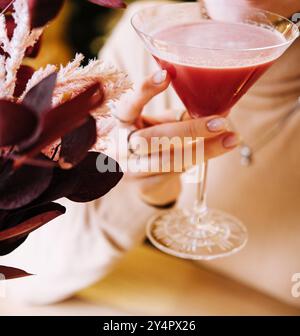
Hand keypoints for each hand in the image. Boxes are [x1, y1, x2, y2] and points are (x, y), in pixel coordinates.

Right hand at [111, 70, 239, 206]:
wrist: (141, 178)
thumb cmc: (152, 143)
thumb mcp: (159, 125)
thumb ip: (177, 117)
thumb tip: (216, 108)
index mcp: (122, 124)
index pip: (128, 106)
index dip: (144, 91)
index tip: (166, 75)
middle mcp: (121, 147)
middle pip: (153, 138)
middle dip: (189, 130)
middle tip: (220, 122)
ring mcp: (130, 169)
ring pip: (168, 159)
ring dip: (202, 149)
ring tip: (231, 139)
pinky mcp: (143, 186)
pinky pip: (174, 173)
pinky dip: (197, 160)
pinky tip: (215, 150)